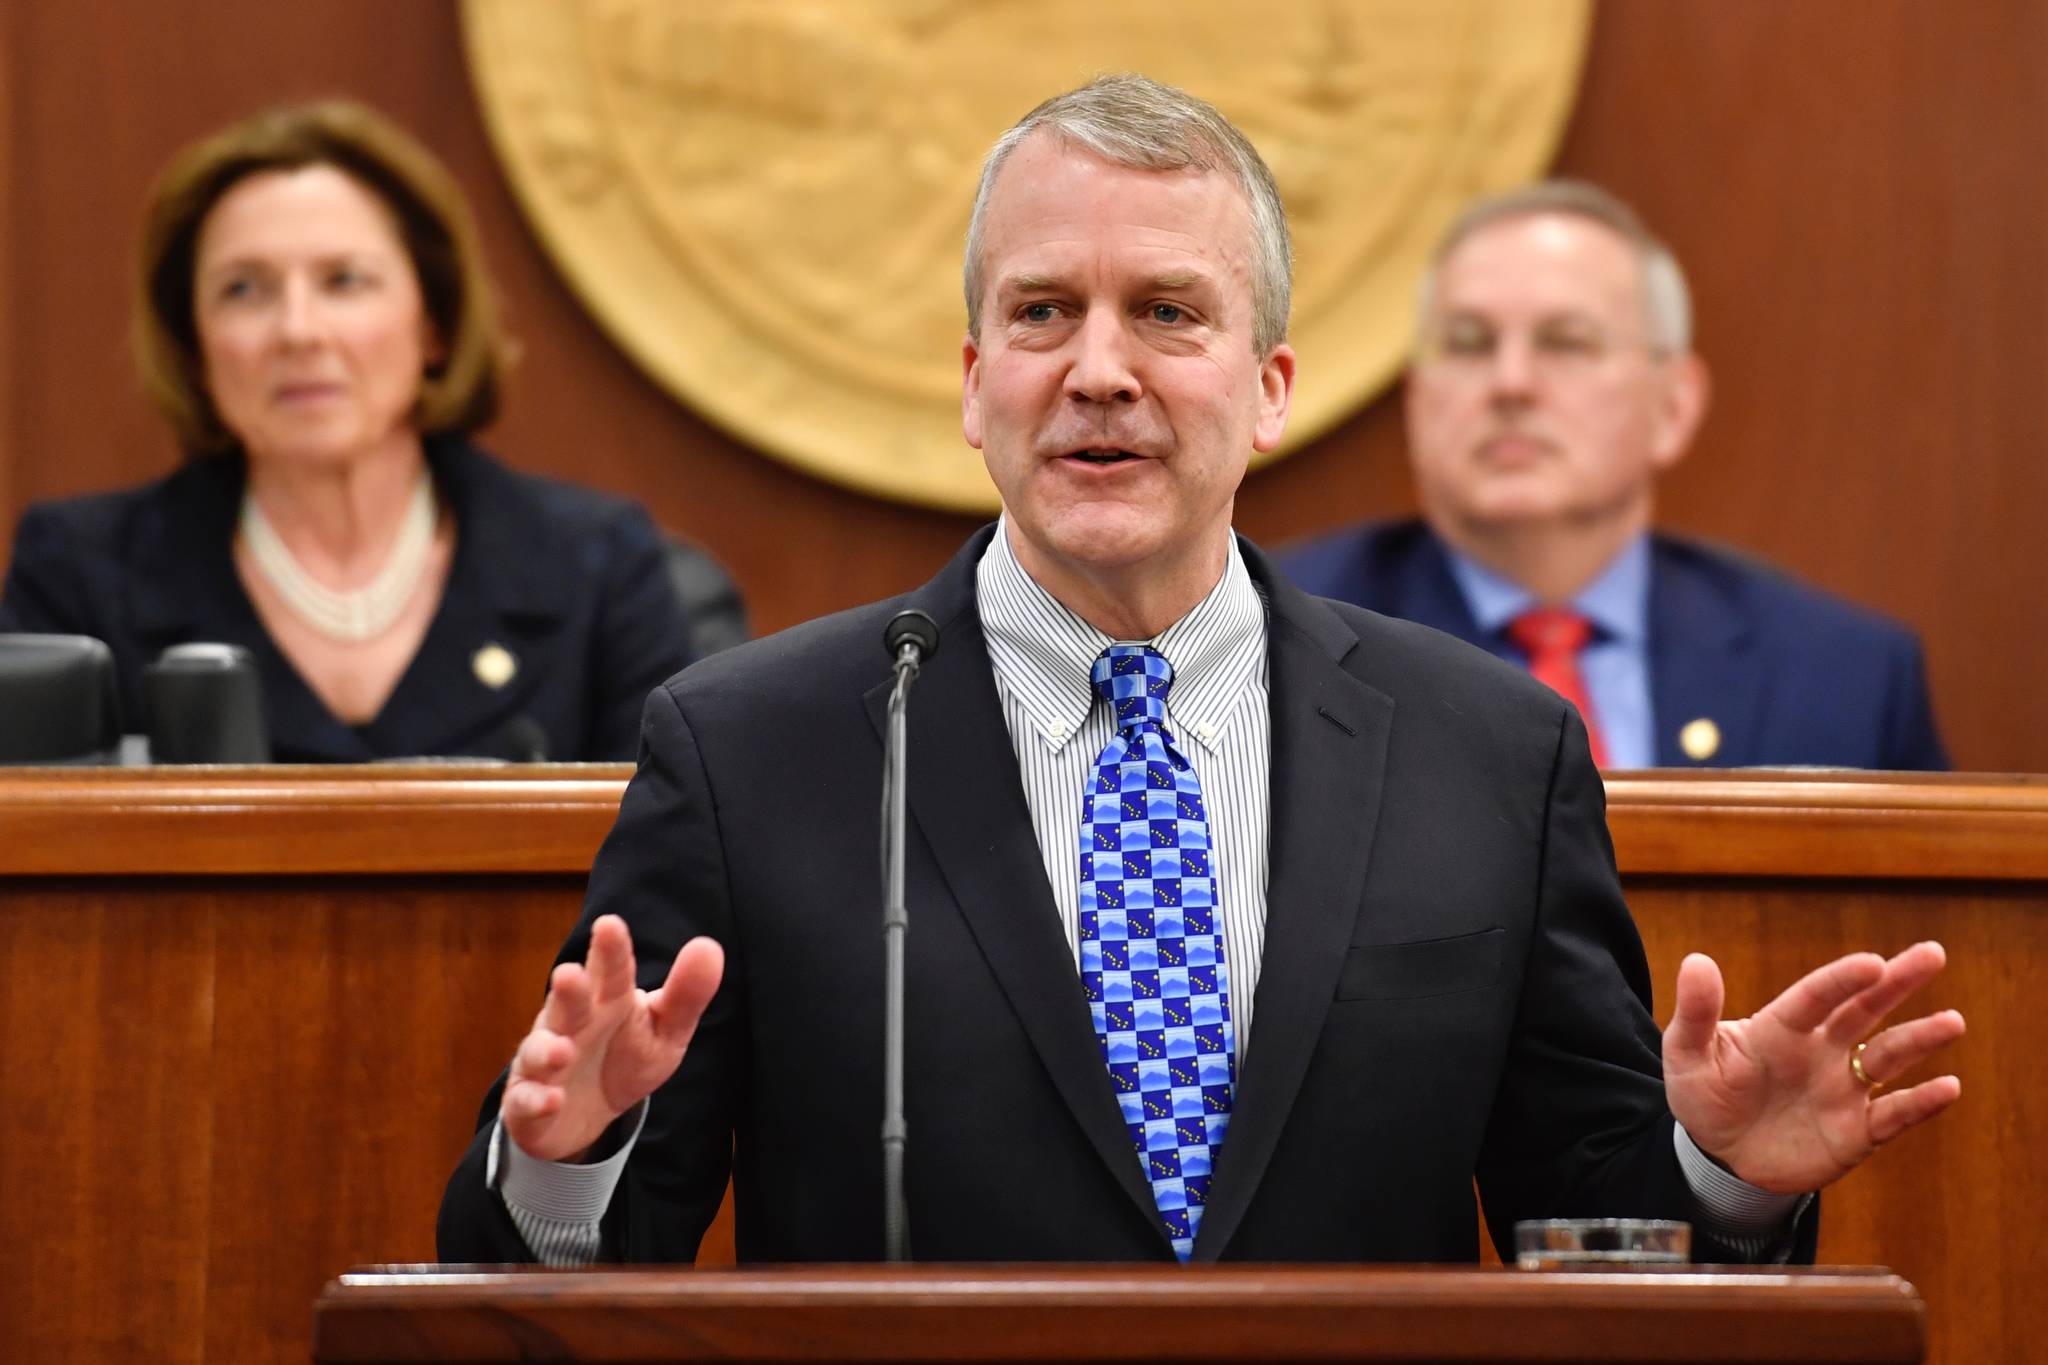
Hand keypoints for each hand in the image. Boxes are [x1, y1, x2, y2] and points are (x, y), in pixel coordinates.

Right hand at [501, 914, 724, 1162]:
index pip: (610, 971)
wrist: (586, 1114)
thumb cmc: (625, 1057)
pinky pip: (526, 1100)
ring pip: (537, 1051)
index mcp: (605, 1000)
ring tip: (563, 1052)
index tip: (610, 924)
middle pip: (568, 1004)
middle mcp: (568, 1024)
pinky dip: (536, 1101)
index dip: (610, 950)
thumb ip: (686, 995)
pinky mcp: (528, 1101)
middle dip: (568, 990)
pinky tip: (552, 1101)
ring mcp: (543, 1062)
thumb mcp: (665, 1031)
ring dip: (546, 1050)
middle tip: (569, 973)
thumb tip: (709, 946)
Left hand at [1662, 940, 1963, 1192]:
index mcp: (1781, 1027)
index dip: (1843, 979)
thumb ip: (1696, 1012)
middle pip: (1864, 1009)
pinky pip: (1894, 1113)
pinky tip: (1948, 1087)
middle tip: (1933, 953)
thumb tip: (1696, 960)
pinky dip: (1921, 1102)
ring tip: (1952, 1021)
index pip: (1816, 996)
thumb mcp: (1687, 1054)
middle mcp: (1821, 1049)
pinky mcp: (1857, 1130)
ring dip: (1919, 1039)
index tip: (1873, 962)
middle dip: (1898, 982)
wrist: (1720, 1155)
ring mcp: (1843, 1088)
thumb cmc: (1704, 1094)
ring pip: (1888, 1056)